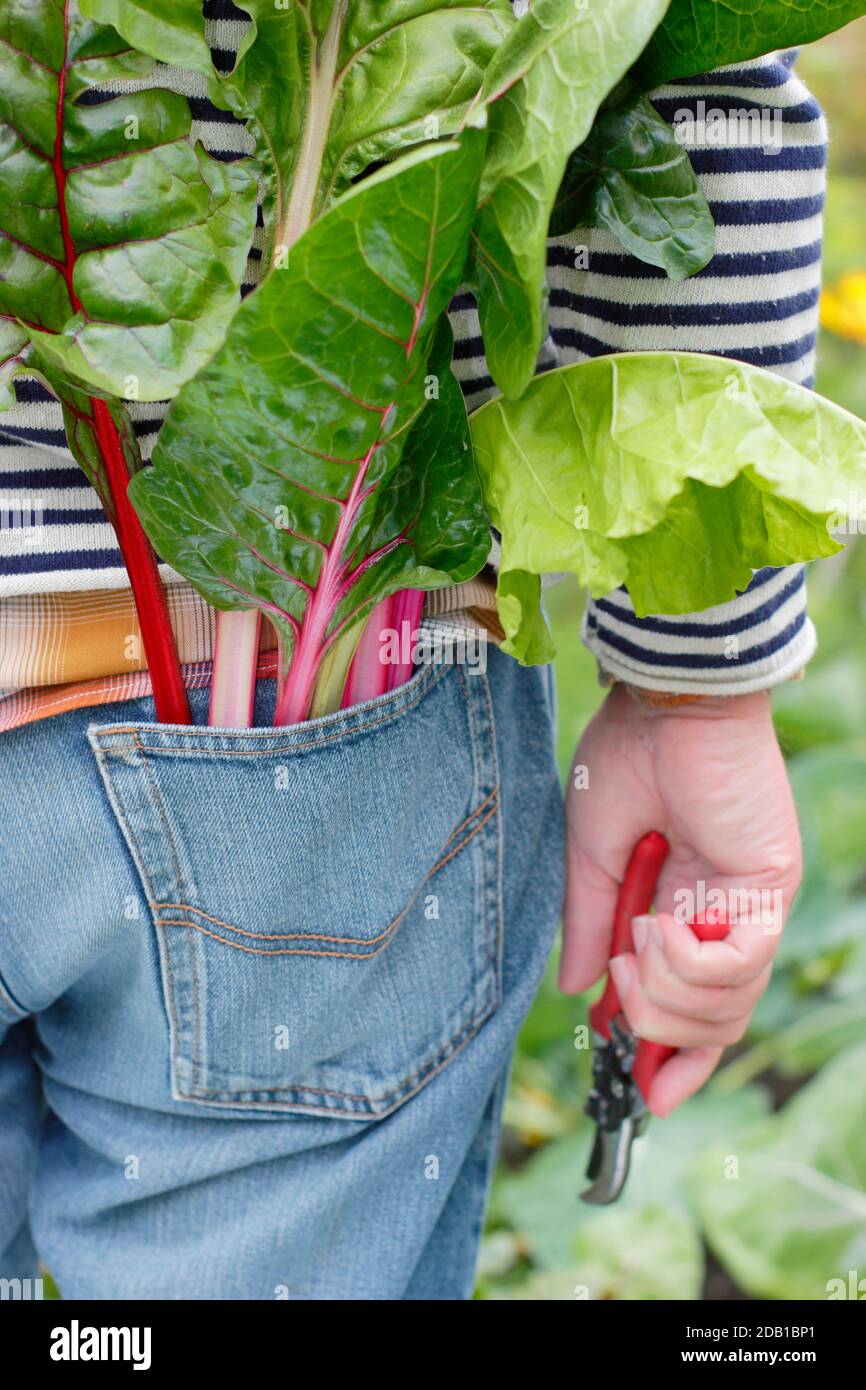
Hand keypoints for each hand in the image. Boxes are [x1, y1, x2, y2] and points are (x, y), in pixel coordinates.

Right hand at [560, 684, 801, 1115]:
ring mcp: (751, 907)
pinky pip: (739, 967)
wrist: (665, 701)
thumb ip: (587, 926)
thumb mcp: (590, 857)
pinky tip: (662, 925)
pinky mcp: (769, 889)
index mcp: (683, 907)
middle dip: (657, 1029)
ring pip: (726, 1008)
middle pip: (713, 1025)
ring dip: (665, 991)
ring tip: (638, 937)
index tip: (641, 1095)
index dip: (672, 1059)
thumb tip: (577, 991)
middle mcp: (725, 917)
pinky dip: (689, 962)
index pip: (696, 1006)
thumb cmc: (625, 760)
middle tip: (619, 981)